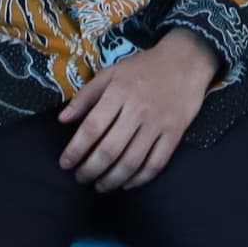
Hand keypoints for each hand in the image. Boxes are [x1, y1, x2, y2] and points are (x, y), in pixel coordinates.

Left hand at [57, 30, 216, 190]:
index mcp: (119, 93)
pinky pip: (156, 164)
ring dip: (112, 179)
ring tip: (99, 185)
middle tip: (80, 178)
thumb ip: (85, 97)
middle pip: (110, 149)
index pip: (92, 128)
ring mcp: (158, 124)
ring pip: (132, 162)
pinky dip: (139, 179)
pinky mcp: (174, 135)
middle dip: (90, 170)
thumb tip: (62, 120)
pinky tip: (126, 184)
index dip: (76, 150)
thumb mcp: (110, 73)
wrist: (185, 61)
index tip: (65, 163)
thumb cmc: (143, 68)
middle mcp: (138, 110)